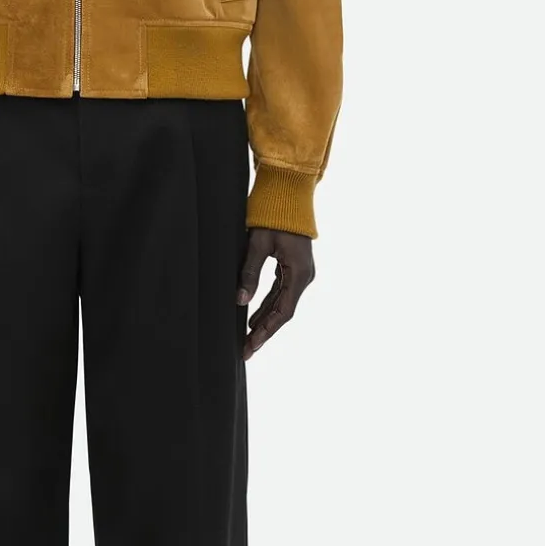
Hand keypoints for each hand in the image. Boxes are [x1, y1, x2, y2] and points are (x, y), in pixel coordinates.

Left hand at [236, 227, 315, 360]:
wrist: (289, 194)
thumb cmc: (273, 216)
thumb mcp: (258, 244)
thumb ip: (250, 272)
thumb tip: (240, 300)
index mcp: (299, 273)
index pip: (283, 311)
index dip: (266, 330)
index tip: (252, 345)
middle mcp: (304, 276)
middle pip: (283, 312)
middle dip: (264, 332)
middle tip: (246, 351)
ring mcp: (300, 273)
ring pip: (282, 304)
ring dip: (265, 321)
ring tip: (248, 340)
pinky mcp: (293, 268)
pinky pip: (280, 293)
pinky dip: (267, 307)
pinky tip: (254, 319)